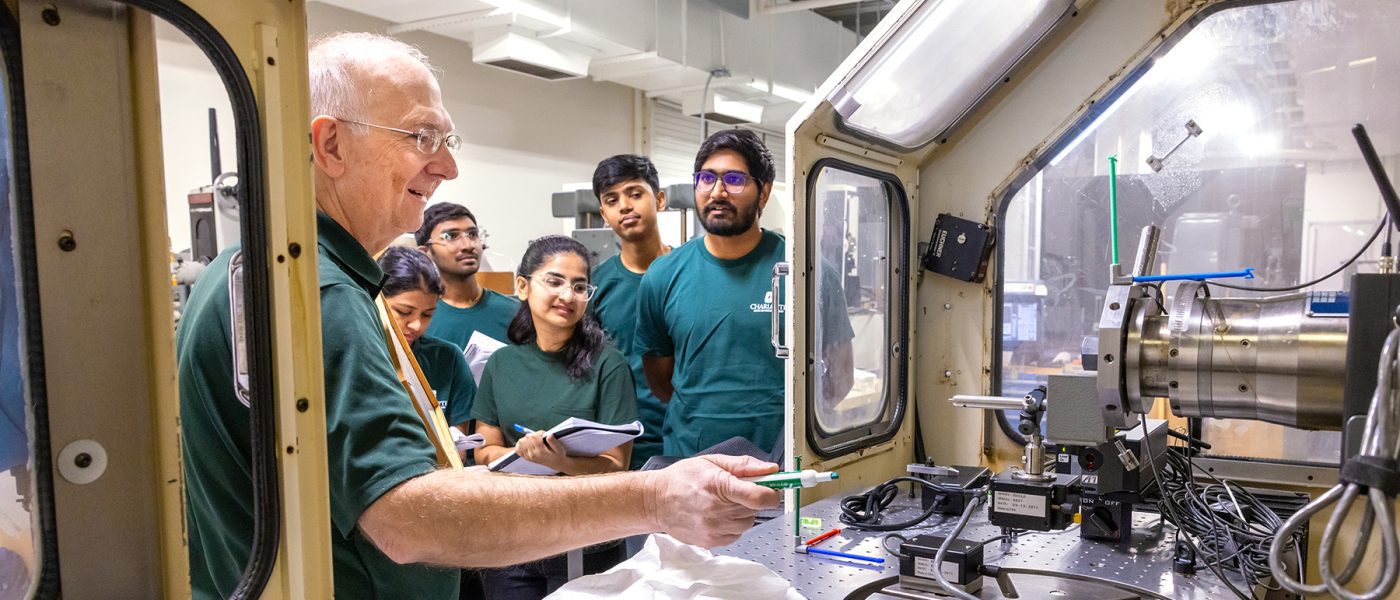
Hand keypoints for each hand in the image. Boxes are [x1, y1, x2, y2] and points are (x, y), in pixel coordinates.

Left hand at [514, 431, 567, 470]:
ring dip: (527, 439)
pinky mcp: (526, 458)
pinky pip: (518, 449)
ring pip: (521, 442)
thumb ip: (553, 442)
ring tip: (534, 441)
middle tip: (540, 438)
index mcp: (541, 452)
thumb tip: (548, 435)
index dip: (538, 432)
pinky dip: (520, 445)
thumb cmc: (558, 454)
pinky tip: (527, 444)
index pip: (534, 437)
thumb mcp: (559, 448)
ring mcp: (528, 457)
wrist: (556, 464)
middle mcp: (533, 455)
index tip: (544, 434)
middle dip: (533, 435)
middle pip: (527, 438)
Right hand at [645, 455, 780, 547]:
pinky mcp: (711, 542)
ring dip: (743, 512)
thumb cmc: (681, 479)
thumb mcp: (712, 462)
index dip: (773, 492)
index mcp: (719, 486)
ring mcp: (714, 529)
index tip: (774, 487)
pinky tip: (718, 514)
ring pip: (748, 522)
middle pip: (756, 508)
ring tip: (724, 502)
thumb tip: (770, 468)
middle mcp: (718, 511)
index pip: (759, 496)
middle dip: (753, 498)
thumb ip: (743, 466)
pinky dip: (733, 524)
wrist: (655, 502)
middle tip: (738, 489)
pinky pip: (737, 534)